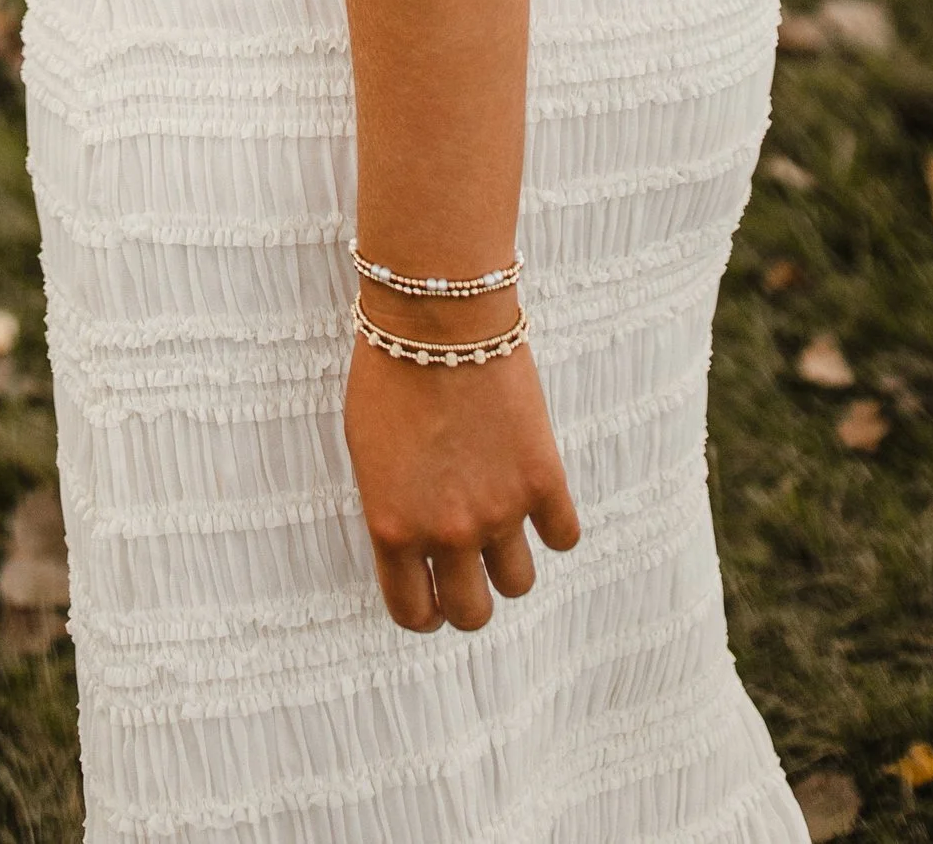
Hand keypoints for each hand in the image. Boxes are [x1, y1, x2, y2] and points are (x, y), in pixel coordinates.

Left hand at [345, 334, 581, 634]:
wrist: (437, 318)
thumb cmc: (389, 372)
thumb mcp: (368, 454)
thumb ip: (393, 510)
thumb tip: (413, 547)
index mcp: (393, 528)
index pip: (414, 612)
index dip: (426, 612)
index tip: (434, 597)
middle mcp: (446, 533)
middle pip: (472, 614)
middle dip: (469, 599)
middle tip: (470, 571)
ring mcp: (499, 511)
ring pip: (518, 584)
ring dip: (509, 562)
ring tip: (503, 527)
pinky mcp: (543, 481)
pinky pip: (564, 537)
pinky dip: (554, 525)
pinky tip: (538, 499)